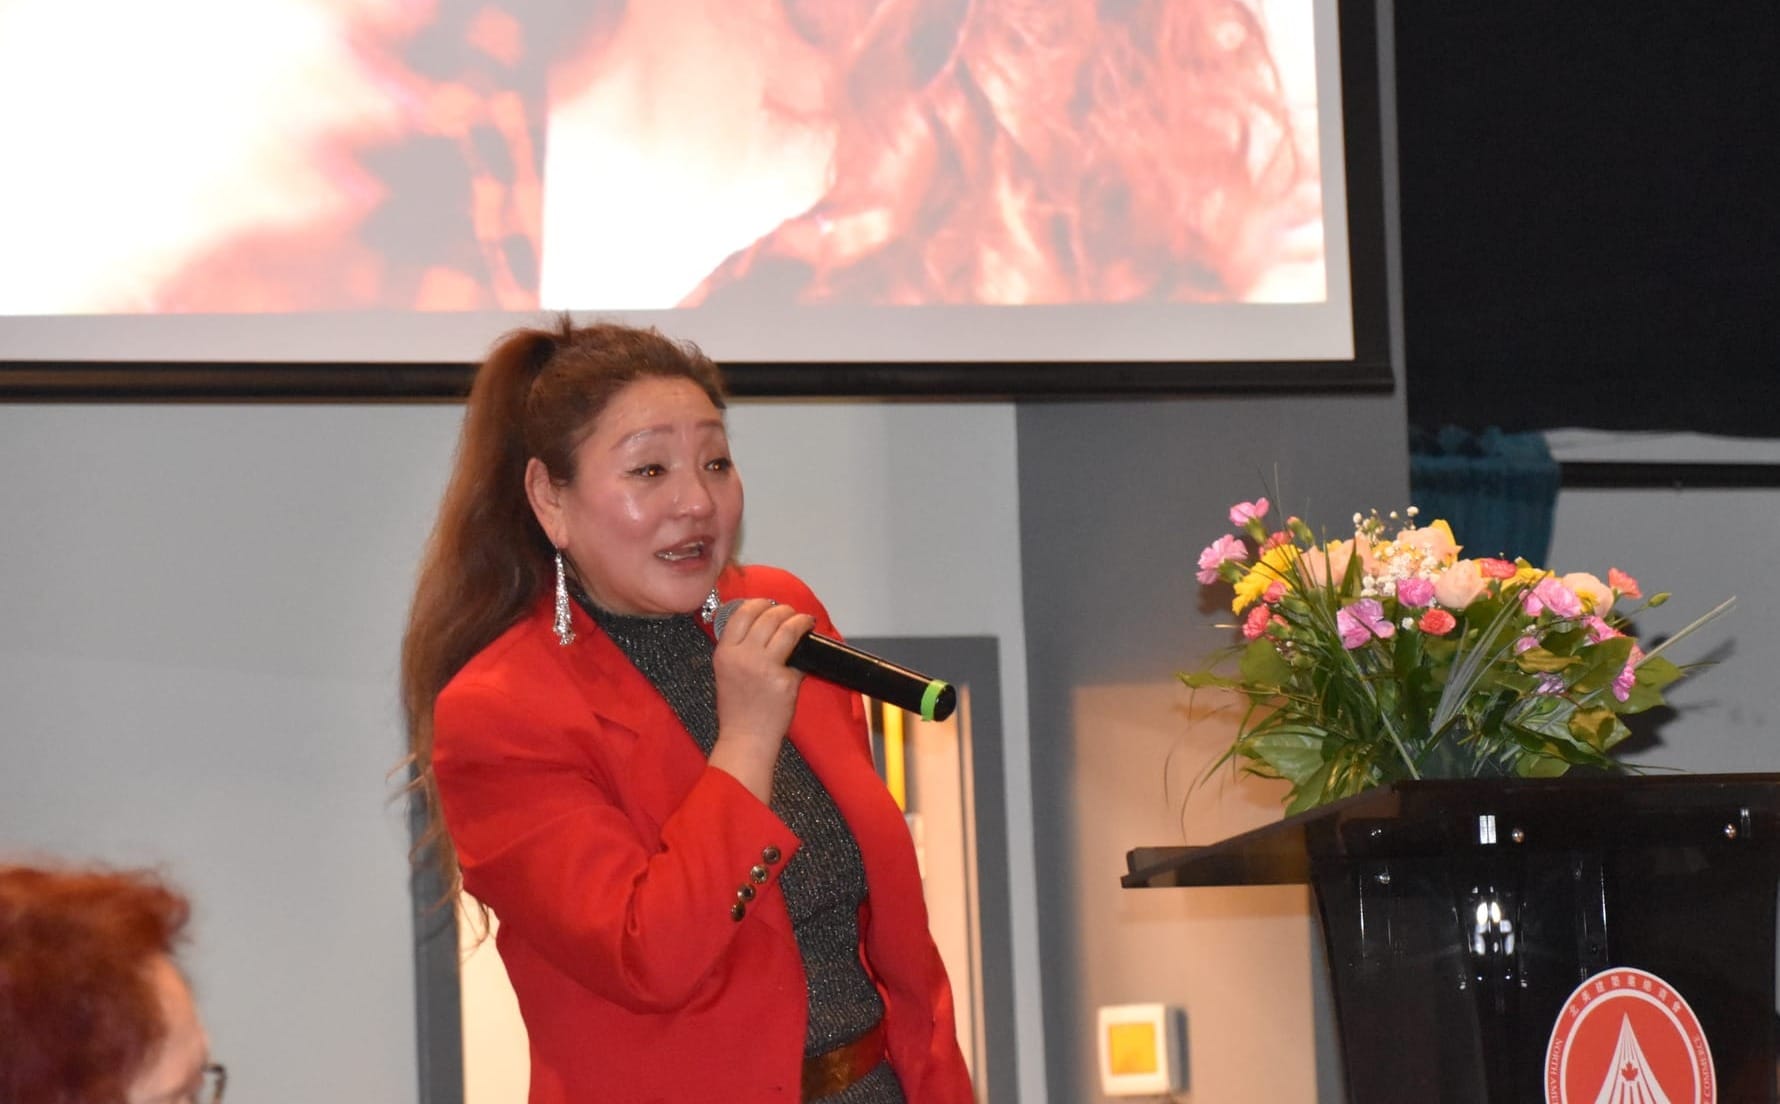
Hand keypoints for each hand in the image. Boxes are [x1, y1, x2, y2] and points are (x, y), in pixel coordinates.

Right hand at [707, 599, 814, 801]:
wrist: (746, 738)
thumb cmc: (737, 710)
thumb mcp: (726, 672)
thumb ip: (739, 648)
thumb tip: (764, 627)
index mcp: (725, 652)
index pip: (741, 613)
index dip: (758, 603)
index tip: (768, 604)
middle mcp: (743, 656)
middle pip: (767, 616)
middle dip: (783, 610)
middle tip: (790, 614)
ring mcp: (765, 667)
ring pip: (787, 628)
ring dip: (799, 620)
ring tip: (805, 621)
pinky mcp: (785, 680)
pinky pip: (799, 656)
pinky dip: (806, 648)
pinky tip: (810, 647)